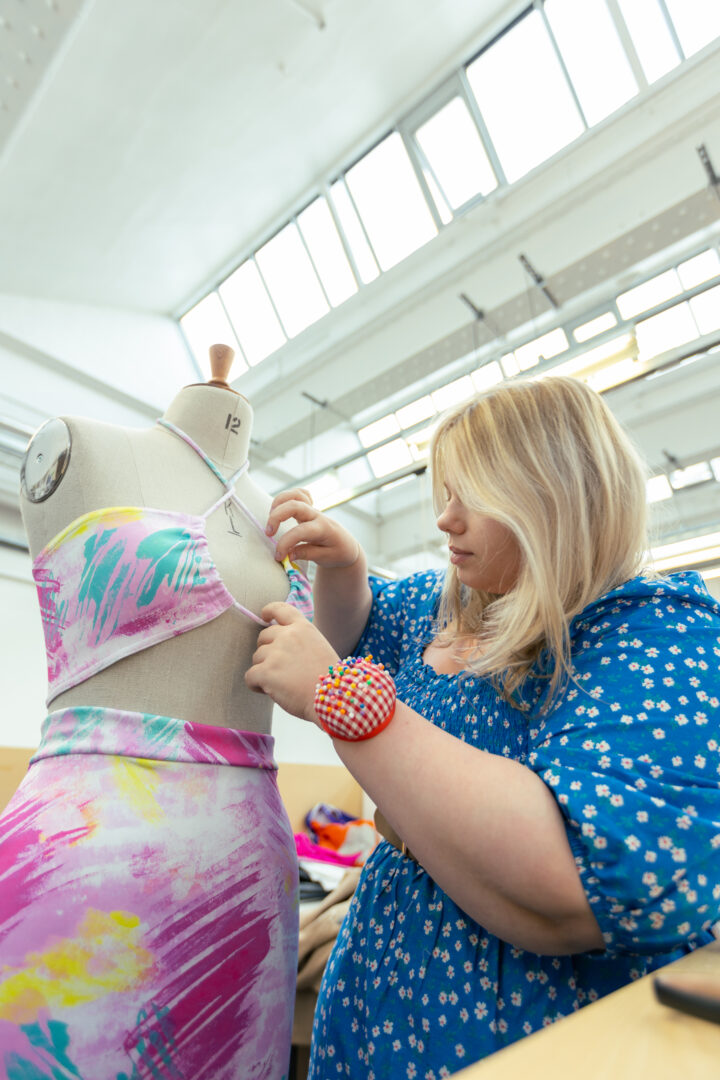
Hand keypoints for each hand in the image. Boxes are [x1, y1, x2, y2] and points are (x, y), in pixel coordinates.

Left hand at [245, 602, 339, 722]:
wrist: (333, 697)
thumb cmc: (328, 679)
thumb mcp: (319, 647)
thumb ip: (299, 641)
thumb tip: (278, 646)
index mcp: (302, 628)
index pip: (280, 609)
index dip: (269, 611)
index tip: (264, 616)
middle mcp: (287, 635)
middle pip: (263, 637)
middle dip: (267, 651)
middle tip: (279, 668)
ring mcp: (275, 653)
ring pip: (256, 658)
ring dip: (264, 670)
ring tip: (281, 683)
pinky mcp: (265, 671)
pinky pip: (250, 676)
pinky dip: (256, 685)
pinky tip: (270, 691)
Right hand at [265, 489, 359, 567]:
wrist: (347, 545)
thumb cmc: (338, 552)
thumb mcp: (326, 558)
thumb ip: (307, 554)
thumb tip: (288, 554)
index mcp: (323, 529)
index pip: (301, 531)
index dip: (285, 543)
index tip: (278, 556)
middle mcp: (317, 515)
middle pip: (294, 506)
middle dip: (276, 517)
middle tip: (268, 533)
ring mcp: (313, 509)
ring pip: (295, 495)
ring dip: (279, 503)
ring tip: (271, 519)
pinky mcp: (309, 508)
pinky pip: (299, 494)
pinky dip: (288, 497)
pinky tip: (281, 510)